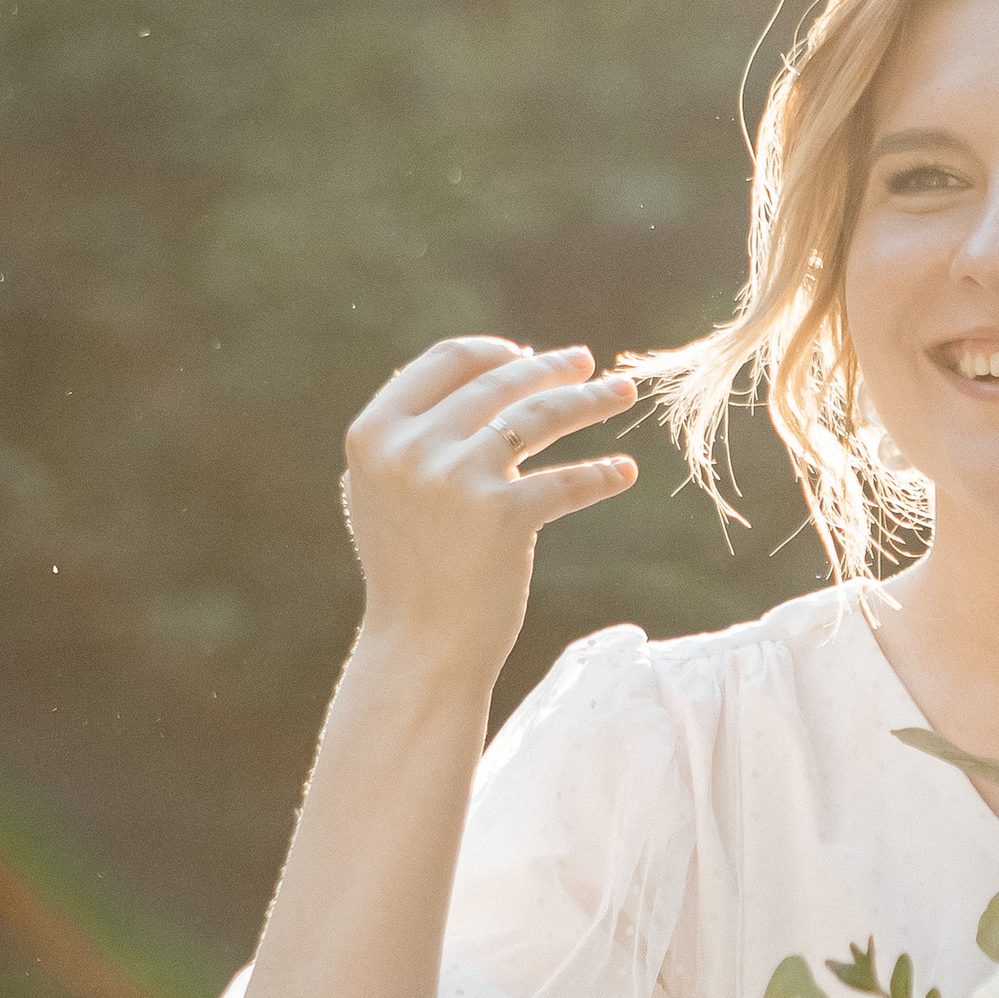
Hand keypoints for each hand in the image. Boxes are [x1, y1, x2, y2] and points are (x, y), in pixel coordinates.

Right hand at [343, 335, 637, 683]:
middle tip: (586, 361)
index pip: (444, 361)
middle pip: (499, 382)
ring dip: (590, 398)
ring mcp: (456, 479)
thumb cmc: (409, 567)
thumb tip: (476, 373)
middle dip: (550, 366)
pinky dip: (602, 475)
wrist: (418, 646)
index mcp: (374, 433)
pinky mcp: (503, 515)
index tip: (525, 356)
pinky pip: (568, 482)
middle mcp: (410, 449)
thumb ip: (412, 433)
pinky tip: (624, 472)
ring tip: (623, 391)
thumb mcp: (384, 488)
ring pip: (541, 415)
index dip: (491, 351)